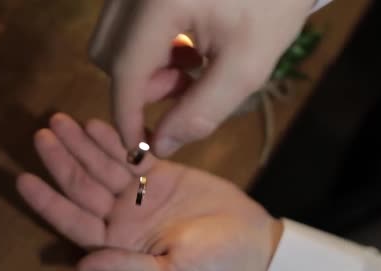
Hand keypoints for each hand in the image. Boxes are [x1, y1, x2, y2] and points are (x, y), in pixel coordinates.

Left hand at [17, 114, 282, 270]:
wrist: (251, 241)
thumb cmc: (213, 264)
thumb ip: (126, 268)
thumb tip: (81, 265)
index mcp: (119, 244)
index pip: (75, 222)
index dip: (49, 202)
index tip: (24, 179)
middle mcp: (123, 217)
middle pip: (83, 187)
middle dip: (62, 161)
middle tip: (42, 134)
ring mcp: (140, 193)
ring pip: (103, 166)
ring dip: (82, 144)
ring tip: (61, 121)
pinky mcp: (161, 174)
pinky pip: (132, 154)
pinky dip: (115, 139)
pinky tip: (96, 124)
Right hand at [89, 0, 312, 155]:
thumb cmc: (274, 5)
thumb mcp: (247, 65)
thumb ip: (201, 110)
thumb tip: (160, 145)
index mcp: (161, 0)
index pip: (125, 68)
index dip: (127, 115)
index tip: (138, 146)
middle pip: (106, 52)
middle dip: (140, 85)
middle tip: (184, 87)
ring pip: (112, 38)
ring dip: (143, 66)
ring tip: (191, 63)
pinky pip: (124, 22)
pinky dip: (146, 45)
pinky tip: (184, 43)